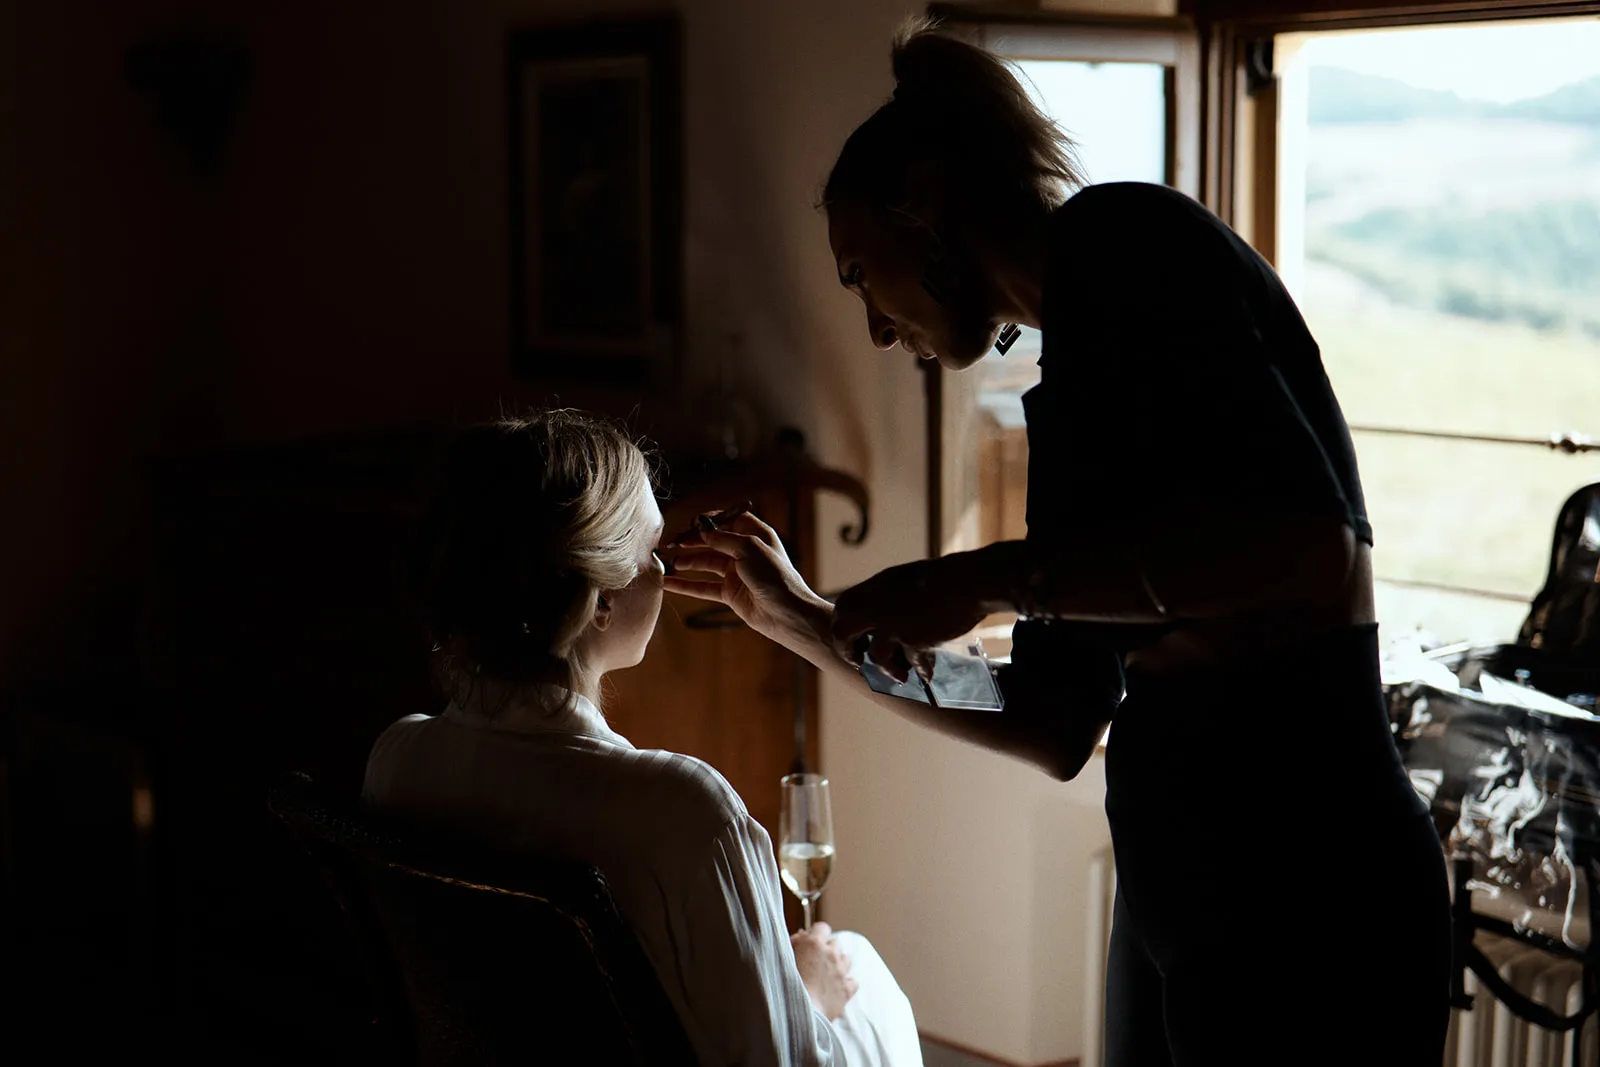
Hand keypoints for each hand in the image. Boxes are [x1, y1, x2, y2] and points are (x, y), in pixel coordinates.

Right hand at [662, 510, 829, 652]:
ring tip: (668, 561)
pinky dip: (687, 585)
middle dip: (692, 541)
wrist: (787, 613)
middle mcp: (746, 552)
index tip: (692, 523)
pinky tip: (669, 583)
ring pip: (706, 564)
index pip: (730, 520)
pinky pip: (704, 586)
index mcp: (756, 535)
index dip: (711, 520)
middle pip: (714, 542)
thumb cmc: (775, 577)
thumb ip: (723, 538)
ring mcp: (737, 573)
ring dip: (687, 562)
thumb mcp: (749, 548)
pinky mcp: (730, 593)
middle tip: (671, 542)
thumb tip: (702, 531)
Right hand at [790, 922, 856, 1020]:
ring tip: (826, 973)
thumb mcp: (784, 958)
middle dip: (827, 949)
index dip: (816, 933)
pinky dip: (846, 983)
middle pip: (835, 943)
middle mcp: (831, 954)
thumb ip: (795, 943)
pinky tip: (836, 987)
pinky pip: (852, 981)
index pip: (822, 927)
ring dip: (838, 963)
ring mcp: (841, 972)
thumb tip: (803, 935)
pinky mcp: (847, 990)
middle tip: (815, 961)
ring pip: (846, 958)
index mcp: (814, 943)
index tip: (811, 941)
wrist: (799, 1012)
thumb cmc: (785, 985)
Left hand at [830, 554, 988, 682]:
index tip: (856, 639)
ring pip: (876, 655)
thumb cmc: (944, 579)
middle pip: (842, 631)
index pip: (844, 608)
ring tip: (900, 676)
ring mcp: (893, 623)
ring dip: (888, 669)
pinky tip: (927, 674)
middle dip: (848, 651)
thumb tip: (877, 622)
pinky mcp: (912, 639)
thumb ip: (887, 600)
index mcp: (876, 587)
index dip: (844, 626)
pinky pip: (910, 662)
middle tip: (859, 662)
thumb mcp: (905, 582)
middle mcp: (877, 604)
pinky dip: (920, 670)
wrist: (967, 581)